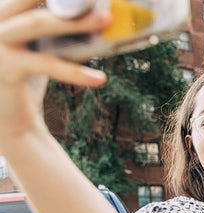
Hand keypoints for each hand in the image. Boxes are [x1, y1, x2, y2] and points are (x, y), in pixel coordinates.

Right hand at [0, 0, 107, 151]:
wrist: (8, 121)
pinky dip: (75, 71)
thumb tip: (99, 14)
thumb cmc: (28, 76)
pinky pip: (46, 64)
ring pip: (37, 23)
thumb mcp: (40, 45)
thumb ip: (57, 28)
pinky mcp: (4, 69)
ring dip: (75, 21)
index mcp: (3, 13)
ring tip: (106, 19)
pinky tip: (98, 78)